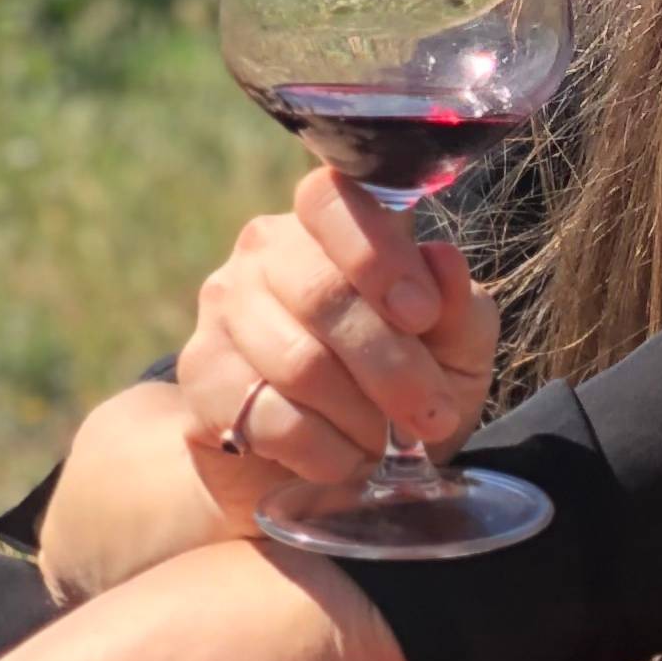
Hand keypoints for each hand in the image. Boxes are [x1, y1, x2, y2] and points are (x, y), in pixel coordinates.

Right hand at [173, 170, 496, 497]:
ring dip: (363, 418)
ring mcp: (224, 309)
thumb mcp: (455, 353)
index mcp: (331, 228)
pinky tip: (346, 460)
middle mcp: (266, 253)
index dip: (378, 255)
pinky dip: (326, 452)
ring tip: (388, 443)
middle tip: (433, 414)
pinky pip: (269, 416)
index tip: (421, 314)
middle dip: (393, 366)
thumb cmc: (401, 389)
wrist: (327, 461)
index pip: (333, 199)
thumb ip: (460, 311)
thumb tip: (443, 261)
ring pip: (299, 363)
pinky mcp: (200, 374)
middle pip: (323, 296)